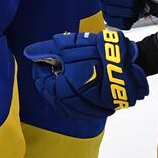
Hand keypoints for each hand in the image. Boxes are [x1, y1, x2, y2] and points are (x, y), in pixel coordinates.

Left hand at [24, 28, 149, 118]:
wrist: (128, 63)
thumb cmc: (97, 52)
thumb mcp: (69, 45)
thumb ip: (46, 50)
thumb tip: (29, 54)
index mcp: (61, 89)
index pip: (41, 82)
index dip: (41, 69)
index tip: (46, 60)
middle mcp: (72, 104)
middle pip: (52, 95)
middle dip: (51, 81)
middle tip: (56, 66)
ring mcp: (87, 110)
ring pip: (66, 105)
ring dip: (62, 92)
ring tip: (66, 77)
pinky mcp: (100, 111)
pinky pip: (81, 110)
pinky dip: (76, 101)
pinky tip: (77, 90)